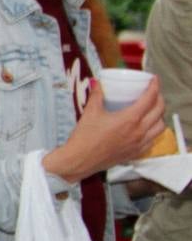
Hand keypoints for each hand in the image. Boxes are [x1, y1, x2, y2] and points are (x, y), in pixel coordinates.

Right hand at [44, 78, 165, 181]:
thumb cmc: (85, 137)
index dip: (154, 87)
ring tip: (152, 111)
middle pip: (159, 111)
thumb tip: (98, 83)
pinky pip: (153, 140)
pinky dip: (153, 132)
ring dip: (159, 116)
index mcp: (130, 119)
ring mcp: (139, 143)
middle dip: (159, 99)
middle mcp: (139, 131)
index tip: (153, 80)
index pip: (150, 99)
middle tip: (153, 93)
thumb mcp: (90, 112)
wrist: (80, 159)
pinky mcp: (136, 153)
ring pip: (160, 127)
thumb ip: (97, 95)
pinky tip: (146, 129)